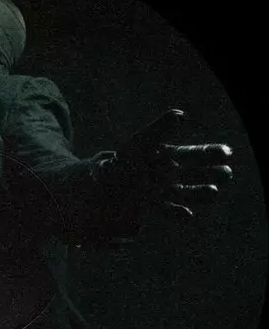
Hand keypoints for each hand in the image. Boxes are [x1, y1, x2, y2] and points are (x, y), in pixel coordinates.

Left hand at [112, 108, 232, 219]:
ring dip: (199, 193)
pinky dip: (176, 212)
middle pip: (193, 175)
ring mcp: (160, 193)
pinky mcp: (150, 208)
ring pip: (184, 193)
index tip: (227, 153)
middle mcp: (167, 176)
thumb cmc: (122, 160)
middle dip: (210, 174)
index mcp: (167, 157)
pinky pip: (165, 211)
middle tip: (226, 173)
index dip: (209, 154)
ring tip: (214, 192)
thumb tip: (181, 115)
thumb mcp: (139, 143)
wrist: (101, 183)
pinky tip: (188, 214)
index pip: (192, 155)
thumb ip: (159, 131)